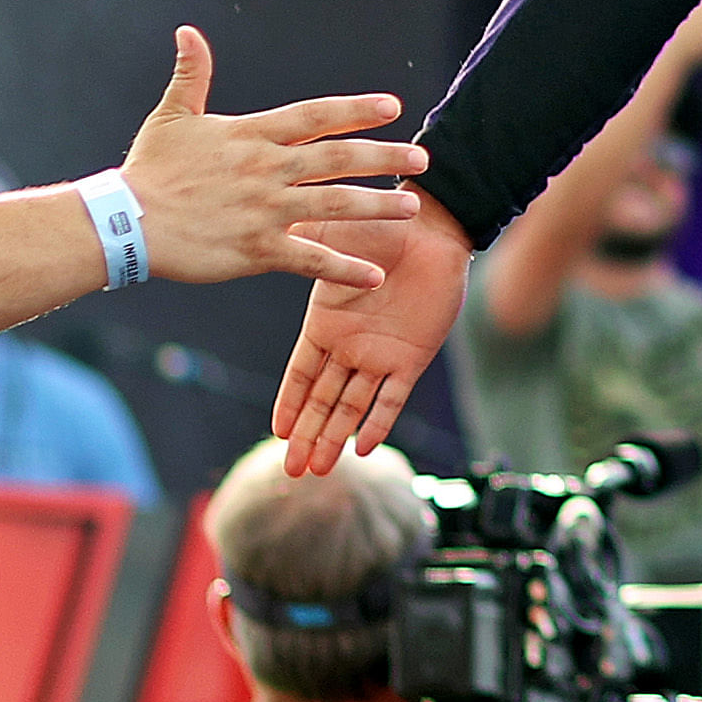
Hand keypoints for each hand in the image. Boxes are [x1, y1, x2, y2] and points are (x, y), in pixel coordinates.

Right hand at [117, 27, 424, 287]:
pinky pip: (310, 258)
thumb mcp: (172, 116)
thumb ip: (191, 75)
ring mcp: (265, 210)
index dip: (355, 109)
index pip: (314, 116)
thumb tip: (188, 33)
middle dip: (384, 156)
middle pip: (337, 157)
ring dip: (377, 205)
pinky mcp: (257, 249)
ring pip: (334, 204)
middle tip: (423, 158)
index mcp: (251, 136)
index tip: (393, 106)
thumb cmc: (150, 169)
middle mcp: (266, 169)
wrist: (124, 222)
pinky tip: (376, 274)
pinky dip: (345, 267)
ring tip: (412, 207)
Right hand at [274, 196, 466, 470]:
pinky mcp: (413, 356)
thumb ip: (302, 250)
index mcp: (325, 324)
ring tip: (317, 470)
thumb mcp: (331, 240)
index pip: (300, 375)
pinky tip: (362, 448)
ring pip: (351, 407)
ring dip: (334, 438)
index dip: (288, 404)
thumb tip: (268, 235)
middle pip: (322, 401)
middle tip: (290, 472)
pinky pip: (392, 397)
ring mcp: (381, 354)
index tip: (275, 434)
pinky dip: (378, 422)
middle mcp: (350, 346)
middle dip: (306, 437)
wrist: (433, 232)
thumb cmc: (381, 229)